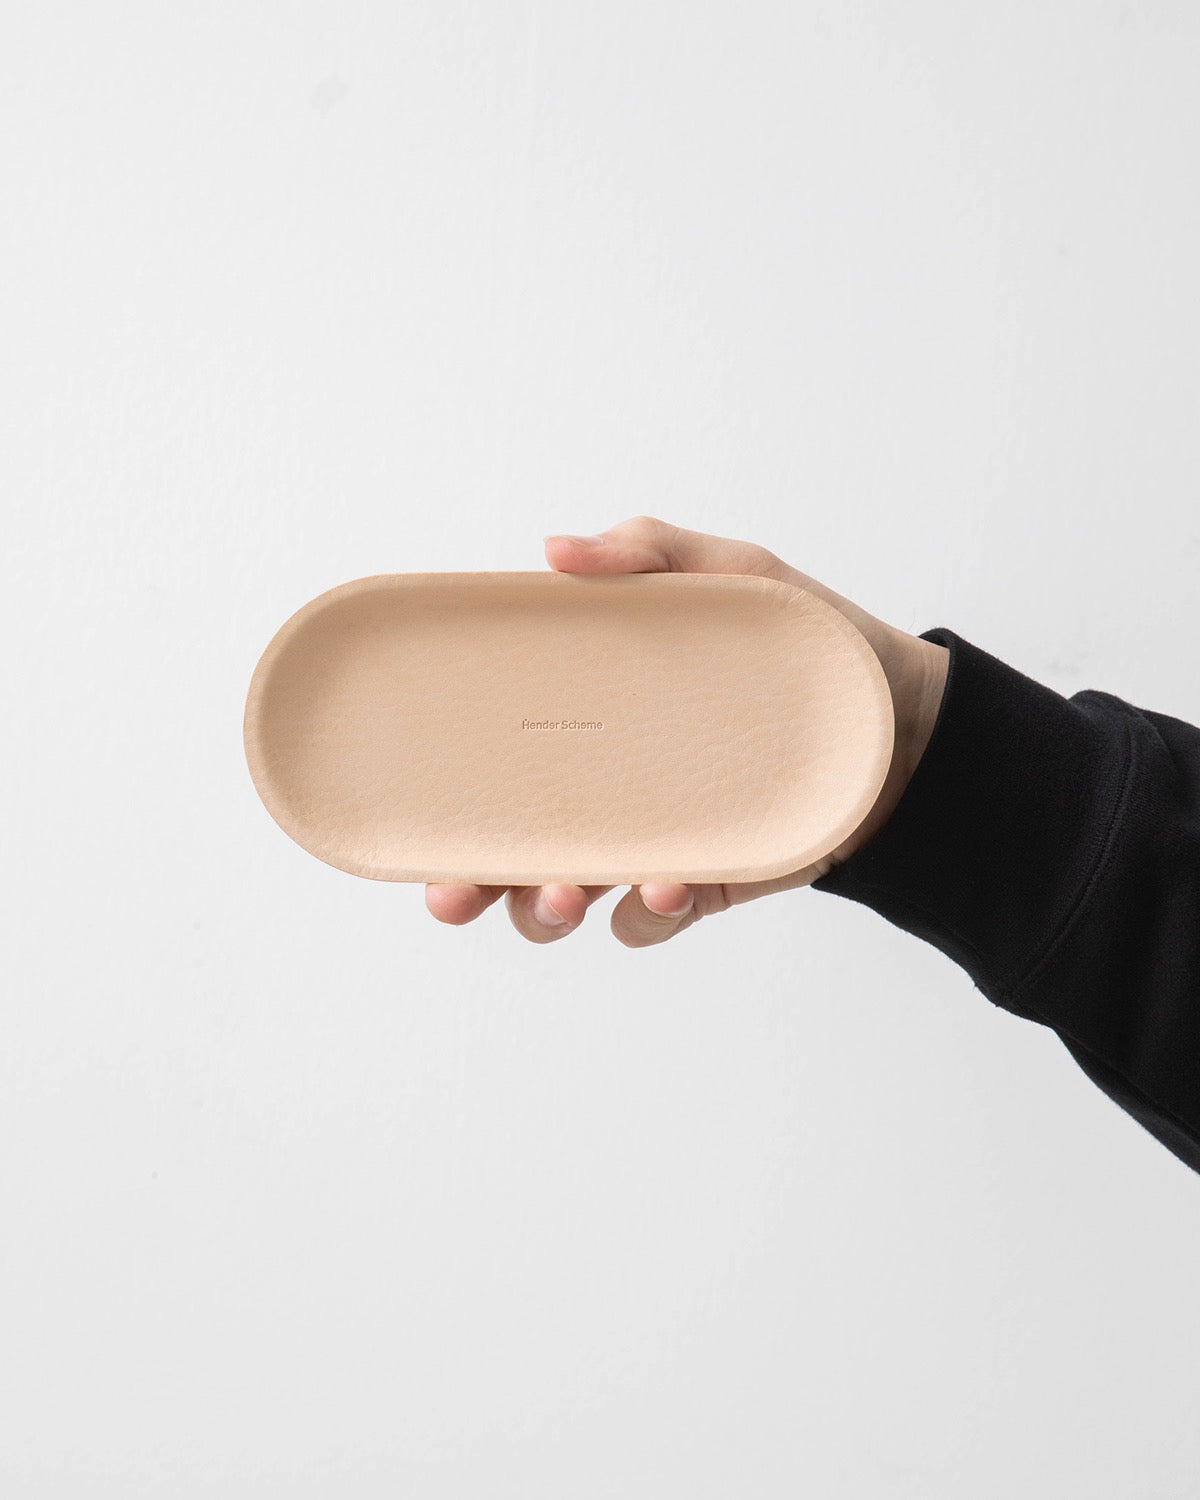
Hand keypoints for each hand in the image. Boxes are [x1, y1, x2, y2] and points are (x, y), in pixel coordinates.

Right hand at [425, 515, 948, 946]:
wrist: (904, 716)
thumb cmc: (806, 639)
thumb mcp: (731, 575)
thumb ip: (649, 551)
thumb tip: (553, 549)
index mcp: (586, 721)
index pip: (495, 760)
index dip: (446, 795)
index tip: (413, 816)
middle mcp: (604, 787)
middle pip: (508, 850)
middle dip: (470, 883)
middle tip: (456, 893)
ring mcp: (650, 837)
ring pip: (564, 898)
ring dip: (545, 908)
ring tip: (567, 892)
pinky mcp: (706, 878)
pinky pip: (652, 916)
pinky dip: (648, 911)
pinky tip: (673, 883)